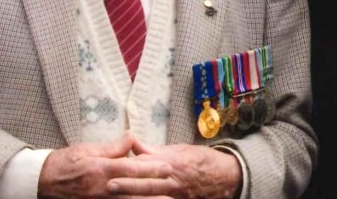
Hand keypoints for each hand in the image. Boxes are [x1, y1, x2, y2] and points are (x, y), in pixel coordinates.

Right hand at [37, 132, 171, 198]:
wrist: (43, 182)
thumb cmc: (66, 162)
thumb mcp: (87, 149)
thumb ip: (112, 147)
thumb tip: (132, 138)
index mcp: (101, 170)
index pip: (131, 169)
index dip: (151, 169)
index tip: (167, 168)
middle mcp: (102, 188)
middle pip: (134, 190)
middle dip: (155, 188)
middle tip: (173, 185)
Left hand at [105, 140, 241, 197]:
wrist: (227, 177)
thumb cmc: (202, 160)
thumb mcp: (180, 150)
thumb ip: (155, 150)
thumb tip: (134, 143)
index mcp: (173, 163)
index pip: (147, 164)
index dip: (130, 166)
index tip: (112, 166)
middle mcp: (174, 180)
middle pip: (148, 184)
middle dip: (128, 186)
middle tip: (109, 186)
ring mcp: (178, 195)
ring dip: (136, 198)